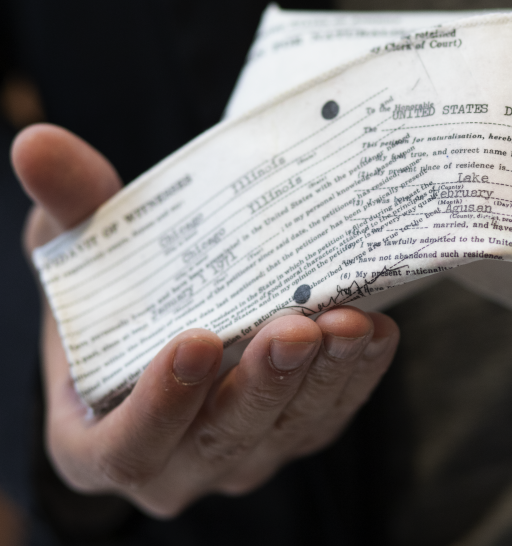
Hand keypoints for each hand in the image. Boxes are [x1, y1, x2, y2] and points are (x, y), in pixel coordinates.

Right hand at [14, 124, 400, 516]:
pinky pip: (334, 414)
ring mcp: (247, 453)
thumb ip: (69, 210)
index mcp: (100, 444)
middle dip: (264, 382)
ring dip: (324, 377)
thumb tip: (38, 144)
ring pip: (291, 428)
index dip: (163, 402)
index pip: (130, 445)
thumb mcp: (83, 254)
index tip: (196, 340)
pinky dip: (357, 375)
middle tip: (294, 326)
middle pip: (225, 438)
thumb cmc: (116, 298)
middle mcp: (180, 464)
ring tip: (348, 321)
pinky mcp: (300, 432)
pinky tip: (376, 330)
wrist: (175, 315)